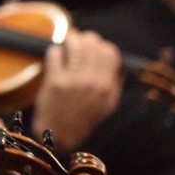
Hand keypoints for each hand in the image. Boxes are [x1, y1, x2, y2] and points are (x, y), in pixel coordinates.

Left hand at [34, 30, 121, 150]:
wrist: (59, 136)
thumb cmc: (83, 120)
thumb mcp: (107, 106)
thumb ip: (115, 85)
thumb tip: (120, 66)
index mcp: (105, 87)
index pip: (110, 53)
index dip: (103, 45)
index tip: (97, 46)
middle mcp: (90, 82)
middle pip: (93, 45)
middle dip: (87, 38)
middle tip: (81, 39)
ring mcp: (72, 81)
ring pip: (74, 45)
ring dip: (71, 39)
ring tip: (69, 39)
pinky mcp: (53, 82)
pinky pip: (55, 54)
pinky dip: (55, 50)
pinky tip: (56, 54)